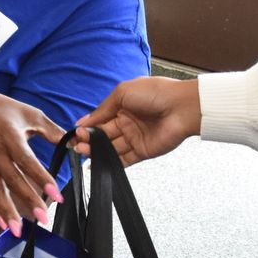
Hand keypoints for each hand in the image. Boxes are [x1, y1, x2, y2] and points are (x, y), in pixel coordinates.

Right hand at [0, 84, 67, 234]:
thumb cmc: (2, 109)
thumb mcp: (29, 113)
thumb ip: (51, 130)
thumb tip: (72, 141)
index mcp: (11, 138)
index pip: (27, 162)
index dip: (42, 178)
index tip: (56, 194)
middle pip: (13, 180)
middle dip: (28, 201)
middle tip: (43, 218)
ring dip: (7, 211)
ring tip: (17, 230)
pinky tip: (3, 224)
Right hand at [73, 76, 201, 165]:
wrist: (182, 107)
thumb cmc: (156, 93)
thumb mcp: (122, 93)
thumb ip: (102, 109)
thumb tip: (84, 121)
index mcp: (122, 106)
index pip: (100, 119)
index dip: (87, 127)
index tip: (74, 133)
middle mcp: (127, 122)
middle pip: (103, 135)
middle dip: (88, 140)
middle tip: (77, 144)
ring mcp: (134, 138)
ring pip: (110, 148)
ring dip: (95, 150)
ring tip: (82, 151)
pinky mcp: (142, 152)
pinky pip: (124, 160)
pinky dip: (110, 163)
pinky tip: (96, 164)